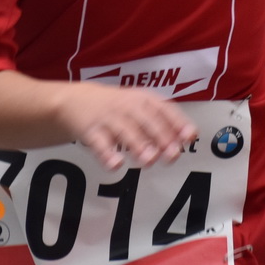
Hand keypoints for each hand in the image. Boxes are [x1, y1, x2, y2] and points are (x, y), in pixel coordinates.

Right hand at [55, 83, 198, 170]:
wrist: (76, 101)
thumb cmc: (117, 108)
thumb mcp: (141, 107)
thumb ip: (164, 123)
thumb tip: (189, 137)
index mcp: (144, 100)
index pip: (164, 109)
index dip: (178, 123)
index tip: (189, 137)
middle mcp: (128, 107)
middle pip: (147, 121)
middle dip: (161, 138)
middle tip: (172, 155)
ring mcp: (109, 118)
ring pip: (125, 131)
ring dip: (138, 145)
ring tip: (148, 160)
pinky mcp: (91, 131)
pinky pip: (99, 143)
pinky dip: (107, 154)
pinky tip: (116, 164)